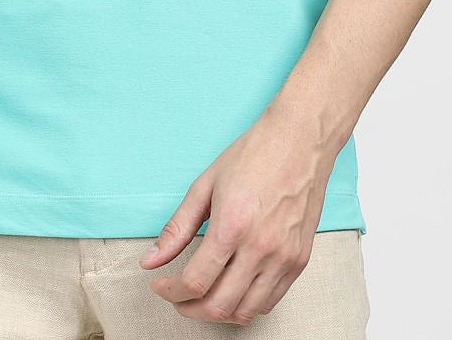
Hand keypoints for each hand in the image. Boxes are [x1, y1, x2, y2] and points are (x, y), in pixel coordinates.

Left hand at [138, 102, 338, 325]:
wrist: (299, 140)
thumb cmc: (254, 155)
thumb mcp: (205, 185)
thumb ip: (177, 228)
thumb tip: (151, 260)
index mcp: (232, 225)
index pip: (195, 283)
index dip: (170, 292)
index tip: (160, 285)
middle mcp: (261, 247)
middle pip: (219, 307)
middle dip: (189, 308)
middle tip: (176, 296)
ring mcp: (284, 257)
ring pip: (245, 312)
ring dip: (217, 312)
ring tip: (202, 296)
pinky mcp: (300, 260)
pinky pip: (269, 301)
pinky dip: (246, 304)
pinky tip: (232, 287)